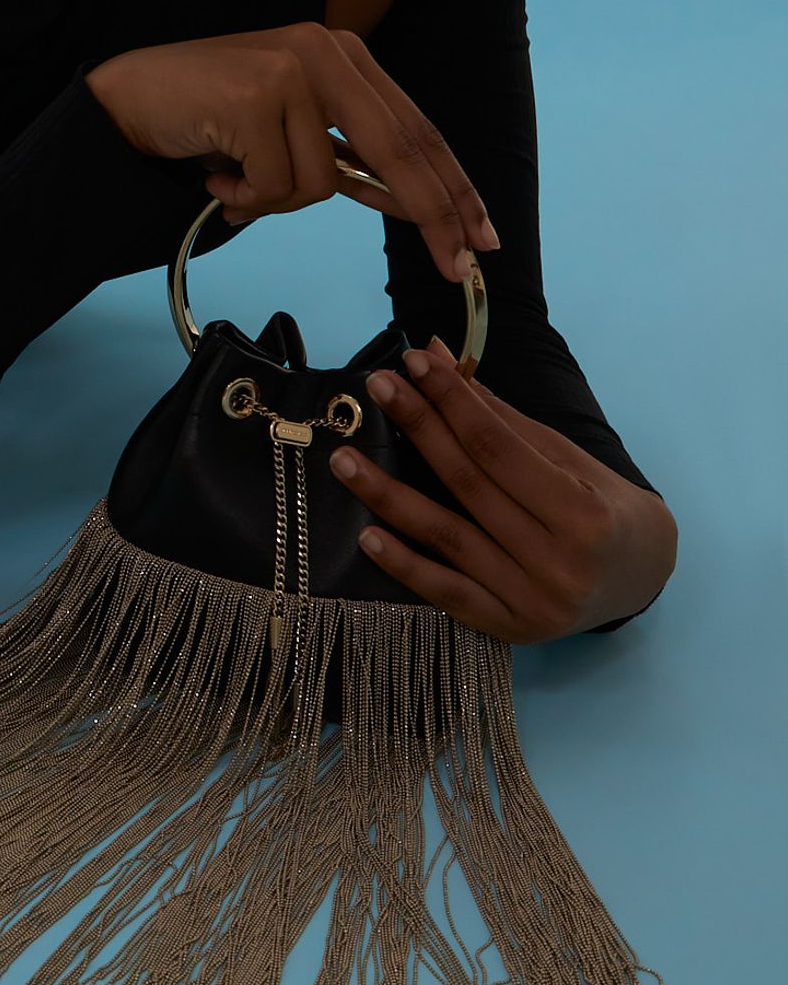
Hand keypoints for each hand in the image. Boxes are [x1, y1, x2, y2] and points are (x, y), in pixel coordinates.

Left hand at [329, 334, 677, 642]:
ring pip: (447, 539)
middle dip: (419, 429)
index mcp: (582, 512)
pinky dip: (405, 565)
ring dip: (388, 497)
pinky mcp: (509, 630)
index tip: (414, 362)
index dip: (451, 401)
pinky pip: (447, 593)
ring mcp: (531, 602)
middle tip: (378, 388)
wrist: (640, 577)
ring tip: (344, 460)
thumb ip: (496, 413)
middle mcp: (558, 563)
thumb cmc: (600, 504)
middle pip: (468, 485)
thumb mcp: (563, 455)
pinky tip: (368, 536)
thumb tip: (437, 354)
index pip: (497, 447)